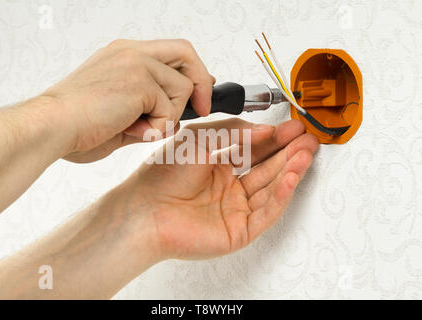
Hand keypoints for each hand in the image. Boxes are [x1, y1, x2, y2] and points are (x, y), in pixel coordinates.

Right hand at [42, 39, 213, 162]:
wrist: (49, 128)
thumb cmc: (75, 126)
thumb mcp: (120, 116)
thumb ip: (148, 112)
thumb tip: (174, 119)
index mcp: (123, 56)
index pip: (171, 53)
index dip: (191, 72)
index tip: (199, 94)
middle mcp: (130, 52)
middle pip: (186, 53)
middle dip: (201, 83)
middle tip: (203, 109)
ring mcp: (135, 63)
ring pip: (182, 88)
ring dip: (168, 117)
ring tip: (139, 129)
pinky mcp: (138, 80)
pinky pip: (170, 108)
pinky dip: (158, 127)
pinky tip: (132, 131)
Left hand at [114, 119, 318, 259]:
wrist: (145, 209)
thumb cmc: (162, 174)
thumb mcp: (198, 139)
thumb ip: (232, 132)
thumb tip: (264, 130)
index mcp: (217, 166)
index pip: (255, 151)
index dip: (275, 139)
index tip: (293, 127)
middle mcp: (228, 188)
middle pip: (267, 169)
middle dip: (289, 153)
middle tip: (307, 140)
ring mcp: (234, 209)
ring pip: (270, 190)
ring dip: (289, 171)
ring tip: (304, 154)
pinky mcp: (237, 231)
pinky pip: (265, 214)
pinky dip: (279, 196)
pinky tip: (290, 178)